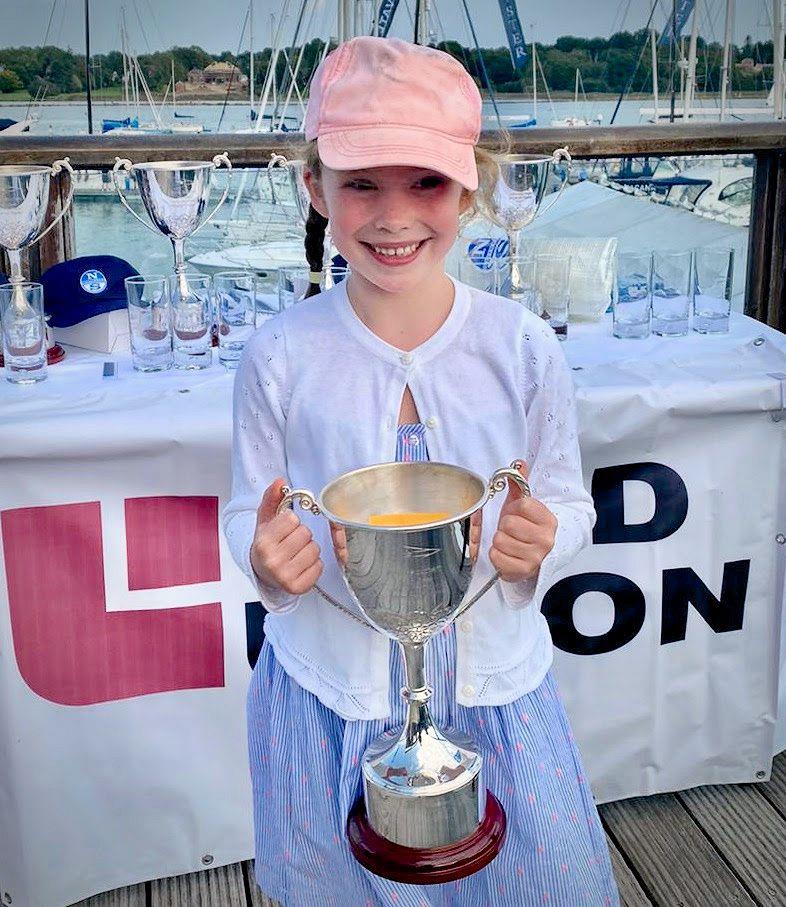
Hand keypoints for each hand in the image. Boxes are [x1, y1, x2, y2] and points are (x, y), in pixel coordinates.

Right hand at [251, 478, 323, 594]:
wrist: (262, 572)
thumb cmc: (267, 544)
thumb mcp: (265, 520)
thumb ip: (272, 498)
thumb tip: (280, 481)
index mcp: (263, 542)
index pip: (292, 519)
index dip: (290, 521)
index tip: (283, 529)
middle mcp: (272, 561)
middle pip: (305, 533)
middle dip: (301, 535)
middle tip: (290, 542)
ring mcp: (285, 576)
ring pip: (315, 549)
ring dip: (309, 549)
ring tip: (296, 553)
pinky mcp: (298, 587)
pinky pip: (319, 566)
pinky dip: (314, 564)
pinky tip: (301, 565)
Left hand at [489, 462, 556, 583]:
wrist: (539, 557)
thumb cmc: (528, 529)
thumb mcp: (525, 506)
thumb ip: (520, 484)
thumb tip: (519, 463)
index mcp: (549, 520)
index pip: (522, 505)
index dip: (514, 508)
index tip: (518, 514)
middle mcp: (546, 539)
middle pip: (508, 523)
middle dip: (505, 526)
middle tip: (512, 531)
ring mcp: (536, 557)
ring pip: (500, 540)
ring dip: (500, 541)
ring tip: (510, 543)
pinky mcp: (523, 571)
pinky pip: (496, 556)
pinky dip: (497, 555)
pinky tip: (506, 554)